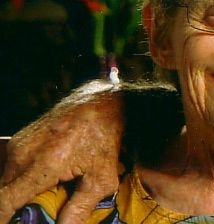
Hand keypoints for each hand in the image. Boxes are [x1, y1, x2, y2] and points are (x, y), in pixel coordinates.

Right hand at [0, 81, 123, 223]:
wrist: (99, 101)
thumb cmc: (104, 137)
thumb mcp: (101, 176)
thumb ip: (80, 206)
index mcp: (42, 166)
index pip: (5, 202)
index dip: (4, 218)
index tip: (13, 223)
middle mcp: (24, 155)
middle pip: (4, 193)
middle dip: (14, 208)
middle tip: (36, 211)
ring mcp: (20, 145)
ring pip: (6, 181)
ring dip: (18, 193)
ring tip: (43, 195)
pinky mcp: (20, 139)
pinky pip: (13, 167)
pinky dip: (22, 179)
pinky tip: (42, 180)